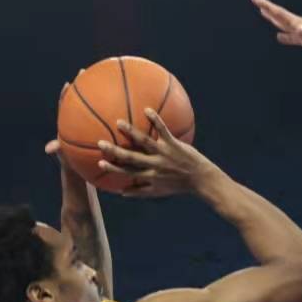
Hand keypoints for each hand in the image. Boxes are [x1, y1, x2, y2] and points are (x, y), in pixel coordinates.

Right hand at [96, 109, 217, 198]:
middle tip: (100, 143)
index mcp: (149, 176)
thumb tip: (121, 192)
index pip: (127, 172)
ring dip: (131, 132)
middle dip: (115, 151)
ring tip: (119, 122)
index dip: (114, 168)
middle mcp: (154, 165)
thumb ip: (139, 192)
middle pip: (131, 158)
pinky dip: (156, 120)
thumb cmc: (178, 185)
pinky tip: (146, 109)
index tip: (100, 163)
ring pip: (145, 142)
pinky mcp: (174, 144)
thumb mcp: (158, 192)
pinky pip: (163, 130)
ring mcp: (164, 153)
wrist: (201, 179)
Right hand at [251, 0, 301, 67]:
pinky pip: (292, 36)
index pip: (280, 13)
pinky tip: (279, 37)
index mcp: (301, 25)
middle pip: (280, 14)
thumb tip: (297, 27)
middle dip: (267, 8)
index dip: (266, 6)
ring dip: (274, 18)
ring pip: (285, 23)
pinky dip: (284, 35)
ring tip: (263, 13)